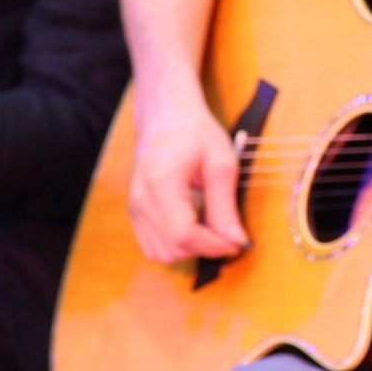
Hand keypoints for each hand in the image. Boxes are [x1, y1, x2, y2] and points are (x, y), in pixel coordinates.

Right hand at [125, 77, 246, 262]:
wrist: (165, 118)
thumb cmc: (195, 133)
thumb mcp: (221, 163)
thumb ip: (225, 205)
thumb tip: (237, 241)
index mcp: (161, 182)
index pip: (184, 234)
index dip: (213, 246)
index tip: (237, 244)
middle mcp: (141, 199)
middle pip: (172, 248)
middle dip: (204, 249)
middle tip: (229, 234)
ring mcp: (134, 207)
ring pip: (161, 253)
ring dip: (190, 250)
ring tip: (211, 228)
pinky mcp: (134, 213)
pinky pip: (153, 245)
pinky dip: (176, 246)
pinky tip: (195, 227)